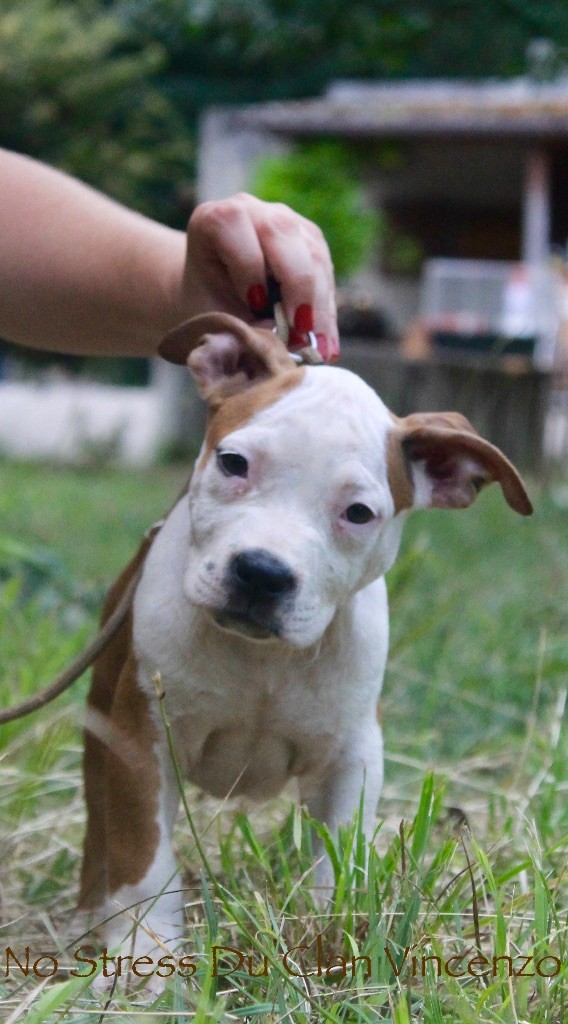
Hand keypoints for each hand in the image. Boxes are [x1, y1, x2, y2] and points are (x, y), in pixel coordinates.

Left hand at [182, 193, 337, 361]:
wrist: (211, 297)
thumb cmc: (206, 306)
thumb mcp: (212, 317)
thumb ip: (242, 325)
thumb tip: (288, 343)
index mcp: (213, 220)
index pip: (234, 227)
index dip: (248, 267)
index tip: (255, 304)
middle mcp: (252, 211)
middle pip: (283, 234)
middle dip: (298, 286)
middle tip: (301, 331)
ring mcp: (286, 222)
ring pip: (314, 254)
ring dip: (319, 304)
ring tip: (319, 347)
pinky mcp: (311, 241)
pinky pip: (326, 272)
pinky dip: (325, 311)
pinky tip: (324, 344)